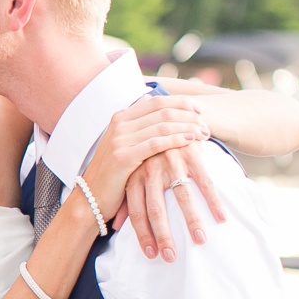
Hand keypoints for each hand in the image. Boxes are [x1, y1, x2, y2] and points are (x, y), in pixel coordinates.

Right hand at [82, 97, 208, 222]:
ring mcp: (119, 139)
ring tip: (204, 134)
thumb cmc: (113, 173)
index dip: (181, 103)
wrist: (91, 198)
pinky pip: (156, 143)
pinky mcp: (123, 156)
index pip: (156, 101)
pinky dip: (176, 139)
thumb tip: (153, 102)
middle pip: (162, 110)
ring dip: (187, 127)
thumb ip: (138, 125)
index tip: (200, 110)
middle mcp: (119, 124)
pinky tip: (191, 141)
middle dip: (189, 116)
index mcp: (120, 118)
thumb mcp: (123, 144)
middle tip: (206, 125)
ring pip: (162, 125)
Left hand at [116, 143, 223, 261]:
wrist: (168, 118)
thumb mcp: (133, 174)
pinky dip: (213, 201)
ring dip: (192, 221)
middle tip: (170, 257)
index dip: (142, 234)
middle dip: (163, 235)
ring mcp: (171, 162)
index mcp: (134, 177)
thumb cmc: (150, 156)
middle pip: (155, 208)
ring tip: (200, 241)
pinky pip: (204, 182)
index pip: (136, 211)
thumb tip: (116, 227)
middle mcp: (150, 171)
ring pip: (182, 197)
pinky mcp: (191, 155)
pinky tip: (221, 218)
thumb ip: (126, 199)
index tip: (150, 255)